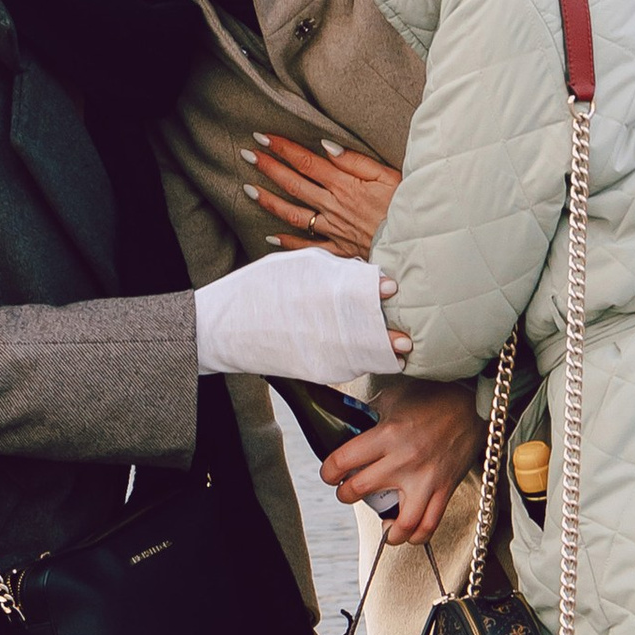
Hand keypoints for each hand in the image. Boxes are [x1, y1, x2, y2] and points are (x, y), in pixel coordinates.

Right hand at [196, 248, 411, 379]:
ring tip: (399, 348)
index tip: (393, 290)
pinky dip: (366, 361)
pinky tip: (371, 356)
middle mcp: (334, 320)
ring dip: (388, 352)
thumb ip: (339, 268)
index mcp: (330, 288)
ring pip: (374, 355)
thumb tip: (367, 274)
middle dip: (396, 331)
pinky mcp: (321, 370)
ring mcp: (328, 349)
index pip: (372, 290)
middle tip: (408, 333)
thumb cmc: (262, 286)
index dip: (385, 291)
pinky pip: (354, 367)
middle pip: (380, 328)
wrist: (227, 328)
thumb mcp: (300, 264)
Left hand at [245, 134, 400, 260]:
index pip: (307, 162)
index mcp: (344, 185)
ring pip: (294, 214)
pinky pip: (308, 247)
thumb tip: (326, 147)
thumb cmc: (406, 205)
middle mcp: (333, 206)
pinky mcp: (338, 250)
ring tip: (248, 190)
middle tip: (248, 155)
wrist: (415, 243)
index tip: (262, 137)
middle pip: (294, 184)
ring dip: (269, 201)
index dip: (283, 149)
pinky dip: (288, 243)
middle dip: (269, 168)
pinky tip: (271, 236)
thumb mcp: (387, 175)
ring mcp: (333, 230)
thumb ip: (355, 161)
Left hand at [321, 376, 480, 543]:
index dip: (328, 472)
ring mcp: (426, 479)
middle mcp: (404, 460)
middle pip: (359, 491)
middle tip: (348, 491)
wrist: (472, 403)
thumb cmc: (433, 398)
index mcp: (387, 435)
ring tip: (382, 524)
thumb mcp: (393, 397)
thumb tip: (348, 422)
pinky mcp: (445, 488)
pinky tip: (408, 533)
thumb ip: (370, 413)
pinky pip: (430, 524)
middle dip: (346, 495)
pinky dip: (417, 536)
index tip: (330, 474)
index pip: (343, 460)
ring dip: (386, 529)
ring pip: (401, 522)